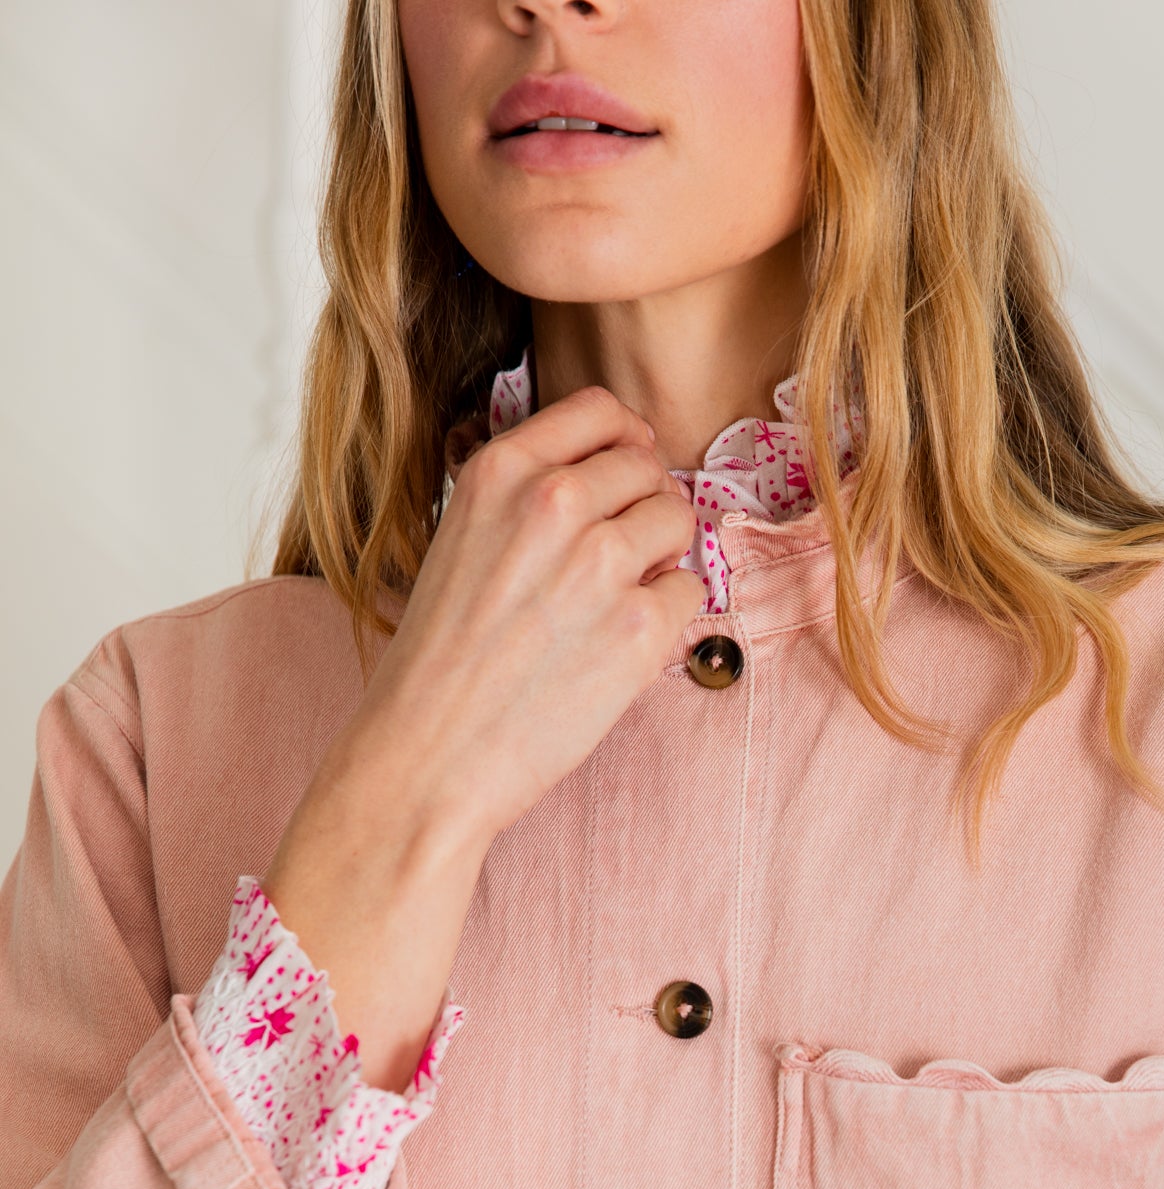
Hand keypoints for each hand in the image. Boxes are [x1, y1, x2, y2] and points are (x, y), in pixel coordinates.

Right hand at [263, 385, 702, 1087]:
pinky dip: (669, 618)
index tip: (626, 469)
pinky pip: (690, 592)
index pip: (599, 410)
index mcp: (499, 473)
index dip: (624, 440)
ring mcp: (603, 564)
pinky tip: (622, 647)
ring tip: (621, 602)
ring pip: (679, 520)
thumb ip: (523, 504)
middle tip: (622, 557)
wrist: (427, 757)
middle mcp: (555, 503)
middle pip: (648, 467)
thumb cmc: (435, 666)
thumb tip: (610, 482)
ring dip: (663, 556)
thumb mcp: (457, 545)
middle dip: (645, 505)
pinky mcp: (640, 629)